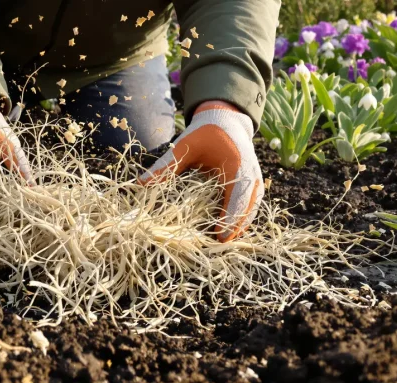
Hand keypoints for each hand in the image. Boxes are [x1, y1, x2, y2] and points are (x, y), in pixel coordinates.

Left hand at [139, 102, 263, 242]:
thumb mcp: (184, 146)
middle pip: (247, 208)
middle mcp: (252, 174)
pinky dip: (240, 219)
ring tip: (221, 243)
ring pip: (251, 210)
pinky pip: (250, 206)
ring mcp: (256, 180)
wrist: (226, 121)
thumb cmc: (204, 133)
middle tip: (217, 246)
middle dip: (234, 227)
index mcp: (237, 163)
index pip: (237, 195)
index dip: (229, 217)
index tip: (218, 234)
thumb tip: (140, 183)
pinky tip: (227, 231)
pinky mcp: (254, 186)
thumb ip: (166, 165)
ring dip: (238, 226)